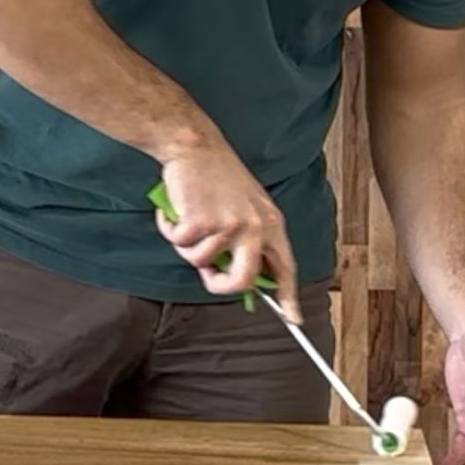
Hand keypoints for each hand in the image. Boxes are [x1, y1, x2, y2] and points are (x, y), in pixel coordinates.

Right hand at [152, 139, 301, 324]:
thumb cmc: (218, 176)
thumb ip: (250, 240)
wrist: (195, 145)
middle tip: (208, 275)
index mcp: (272, 224)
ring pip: (201, 263)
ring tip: (187, 219)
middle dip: (220, 286)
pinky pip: (180, 245)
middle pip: (243, 281)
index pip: (286, 268)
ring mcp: (229, 226)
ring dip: (187, 246)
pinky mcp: (202, 223)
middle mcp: (255, 227)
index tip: (294, 319)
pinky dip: (170, 230)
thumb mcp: (248, 207)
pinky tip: (174, 212)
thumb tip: (244, 278)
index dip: (289, 297)